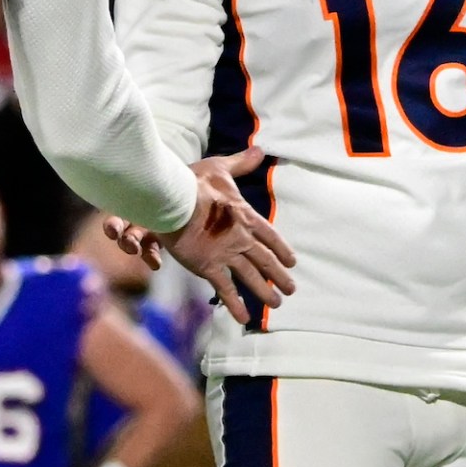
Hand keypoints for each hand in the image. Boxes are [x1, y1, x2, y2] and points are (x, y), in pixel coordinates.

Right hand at [157, 149, 296, 325]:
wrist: (173, 199)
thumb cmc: (194, 182)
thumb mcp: (220, 168)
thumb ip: (241, 163)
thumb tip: (260, 149)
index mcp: (245, 216)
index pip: (270, 236)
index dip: (282, 250)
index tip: (292, 262)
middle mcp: (240, 238)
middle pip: (266, 260)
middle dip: (279, 276)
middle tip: (291, 289)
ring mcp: (226, 254)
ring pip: (251, 277)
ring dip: (265, 292)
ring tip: (276, 304)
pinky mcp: (208, 266)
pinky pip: (225, 289)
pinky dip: (235, 304)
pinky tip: (244, 318)